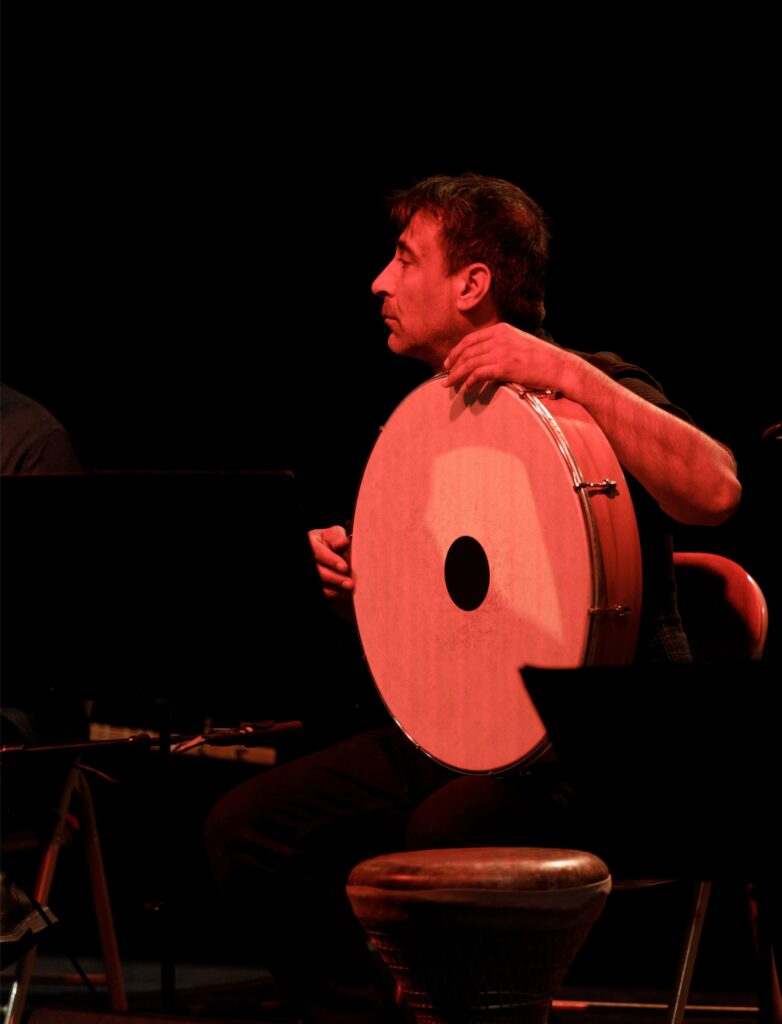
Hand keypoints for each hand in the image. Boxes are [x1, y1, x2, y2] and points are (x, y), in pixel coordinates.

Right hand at [309, 525, 353, 599]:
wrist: (330, 552)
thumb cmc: (331, 542)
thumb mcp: (333, 535)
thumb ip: (337, 537)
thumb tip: (342, 543)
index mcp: (311, 543)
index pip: (317, 552)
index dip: (331, 560)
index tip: (344, 567)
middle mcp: (308, 558)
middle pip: (318, 571)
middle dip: (335, 578)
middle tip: (350, 583)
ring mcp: (311, 572)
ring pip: (320, 583)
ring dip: (335, 589)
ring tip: (349, 589)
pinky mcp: (318, 583)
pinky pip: (323, 591)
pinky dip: (334, 593)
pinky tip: (344, 593)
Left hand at [442, 323, 579, 393]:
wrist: (559, 366)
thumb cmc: (541, 359)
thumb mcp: (519, 343)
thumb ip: (501, 345)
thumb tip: (485, 357)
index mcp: (501, 330)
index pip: (471, 340)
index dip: (456, 351)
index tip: (448, 362)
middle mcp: (499, 338)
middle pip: (467, 351)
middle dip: (453, 364)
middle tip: (445, 376)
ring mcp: (502, 351)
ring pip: (470, 363)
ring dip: (457, 375)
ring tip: (449, 385)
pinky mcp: (505, 366)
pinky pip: (479, 374)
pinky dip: (470, 381)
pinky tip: (466, 388)